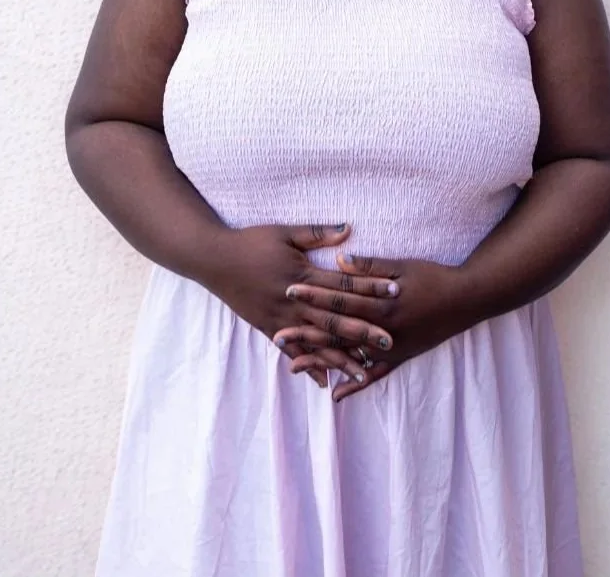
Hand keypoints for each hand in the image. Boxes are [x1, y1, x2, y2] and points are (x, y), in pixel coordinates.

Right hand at [207, 224, 397, 388]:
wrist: (214, 260)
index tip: (395, 291)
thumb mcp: (284, 232)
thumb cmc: (250, 242)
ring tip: (364, 373)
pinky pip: (292, 351)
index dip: (371, 286)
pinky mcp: (268, 328)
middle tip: (390, 341)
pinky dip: (308, 365)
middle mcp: (294, 301)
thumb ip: (318, 234)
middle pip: (335, 318)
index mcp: (302, 275)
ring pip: (316, 341)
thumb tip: (349, 229)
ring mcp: (280, 318)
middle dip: (363, 331)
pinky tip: (323, 380)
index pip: (343, 283)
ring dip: (340, 357)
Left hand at [274, 251, 470, 401]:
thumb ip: (370, 267)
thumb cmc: (434, 277)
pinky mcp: (401, 357)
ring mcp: (392, 347)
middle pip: (337, 331)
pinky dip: (355, 383)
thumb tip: (339, 260)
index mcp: (381, 302)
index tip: (288, 291)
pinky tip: (336, 393)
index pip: (339, 298)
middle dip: (306, 332)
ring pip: (350, 356)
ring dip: (322, 360)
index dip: (313, 294)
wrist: (467, 299)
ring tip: (293, 366)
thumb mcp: (402, 266)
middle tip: (277, 335)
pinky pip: (375, 374)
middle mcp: (383, 329)